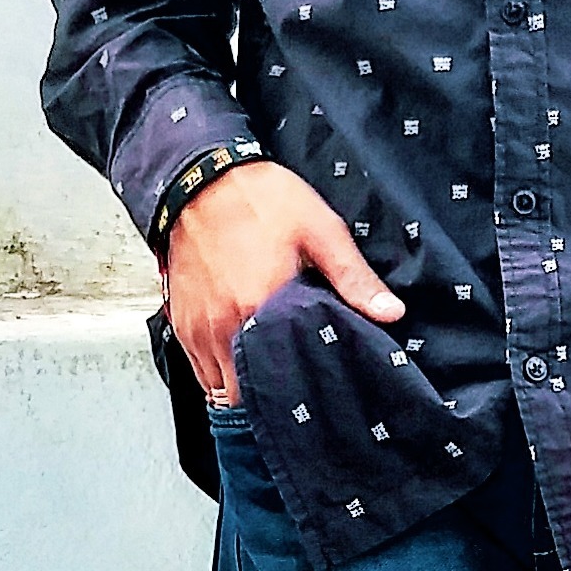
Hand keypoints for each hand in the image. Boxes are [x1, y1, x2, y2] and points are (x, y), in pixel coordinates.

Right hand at [164, 162, 402, 404]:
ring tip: (268, 370)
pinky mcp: (180, 318)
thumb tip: (390, 313)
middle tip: (294, 382)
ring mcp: (197, 326)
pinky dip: (216, 369)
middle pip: (244, 393)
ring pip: (217, 386)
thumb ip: (353, 279)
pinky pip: (196, 366)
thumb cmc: (261, 200)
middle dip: (270, 393)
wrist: (201, 177)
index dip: (297, 391)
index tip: (315, 389)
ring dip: (241, 383)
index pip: (277, 381)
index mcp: (261, 307)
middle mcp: (224, 326)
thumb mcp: (320, 231)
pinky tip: (239, 352)